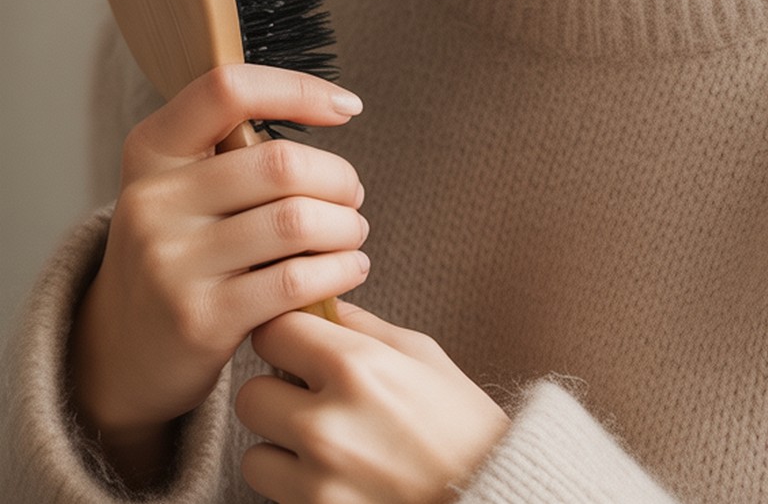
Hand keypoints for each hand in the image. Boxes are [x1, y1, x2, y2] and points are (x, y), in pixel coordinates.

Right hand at [68, 65, 368, 473]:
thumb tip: (329, 109)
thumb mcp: (179, 188)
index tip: (347, 107)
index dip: (297, 89)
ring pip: (294, 221)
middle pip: (279, 163)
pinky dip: (337, 271)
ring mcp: (171, 263)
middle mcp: (153, 201)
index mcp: (151, 150)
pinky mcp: (198, 320)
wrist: (123, 351)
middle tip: (353, 196)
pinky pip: (294, 281)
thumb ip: (233, 150)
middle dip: (337, 178)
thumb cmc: (178, 252)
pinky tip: (347, 270)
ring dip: (345, 226)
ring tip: (353, 234)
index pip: (228, 90)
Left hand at [235, 300, 510, 502]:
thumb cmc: (464, 426)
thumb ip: (360, 328)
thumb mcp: (421, 355)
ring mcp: (319, 483)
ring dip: (281, 451)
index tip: (299, 345)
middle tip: (309, 402)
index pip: (273, 331)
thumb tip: (318, 304)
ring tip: (325, 449)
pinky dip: (297, 489)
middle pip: (251, 394)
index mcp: (357, 367)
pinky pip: (276, 498)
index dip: (285, 337)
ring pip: (255, 455)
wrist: (494, 498)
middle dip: (277, 396)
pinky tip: (338, 479)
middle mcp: (328, 424)